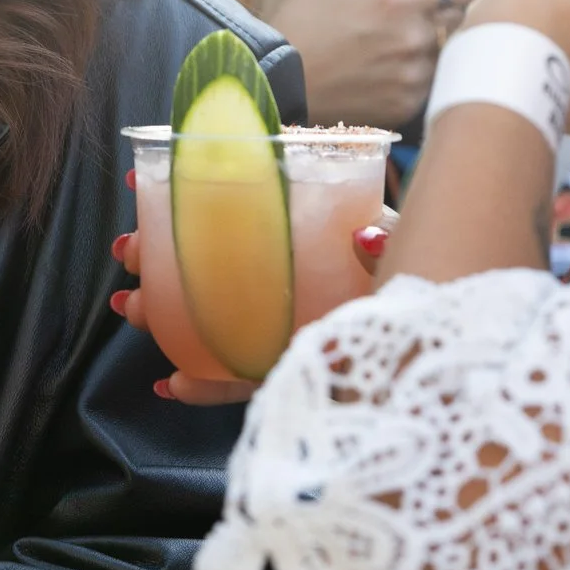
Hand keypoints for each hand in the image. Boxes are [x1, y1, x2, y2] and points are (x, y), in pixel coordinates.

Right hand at [115, 212, 395, 405]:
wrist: (442, 346)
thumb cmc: (421, 273)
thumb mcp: (404, 246)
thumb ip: (388, 242)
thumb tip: (365, 238)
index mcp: (302, 232)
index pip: (235, 203)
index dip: (186, 192)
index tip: (139, 184)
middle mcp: (283, 275)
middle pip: (208, 262)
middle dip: (157, 257)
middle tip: (127, 253)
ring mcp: (279, 323)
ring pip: (209, 318)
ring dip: (162, 313)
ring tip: (130, 308)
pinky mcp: (288, 371)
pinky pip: (240, 381)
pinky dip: (206, 385)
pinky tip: (172, 384)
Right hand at [267, 0, 491, 126]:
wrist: (277, 85)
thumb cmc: (304, 21)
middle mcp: (415, 38)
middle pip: (468, 19)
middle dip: (460, 11)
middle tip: (439, 10)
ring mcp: (414, 76)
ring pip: (453, 54)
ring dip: (443, 45)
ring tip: (409, 42)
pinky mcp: (408, 106)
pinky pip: (435, 84)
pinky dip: (426, 75)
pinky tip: (396, 70)